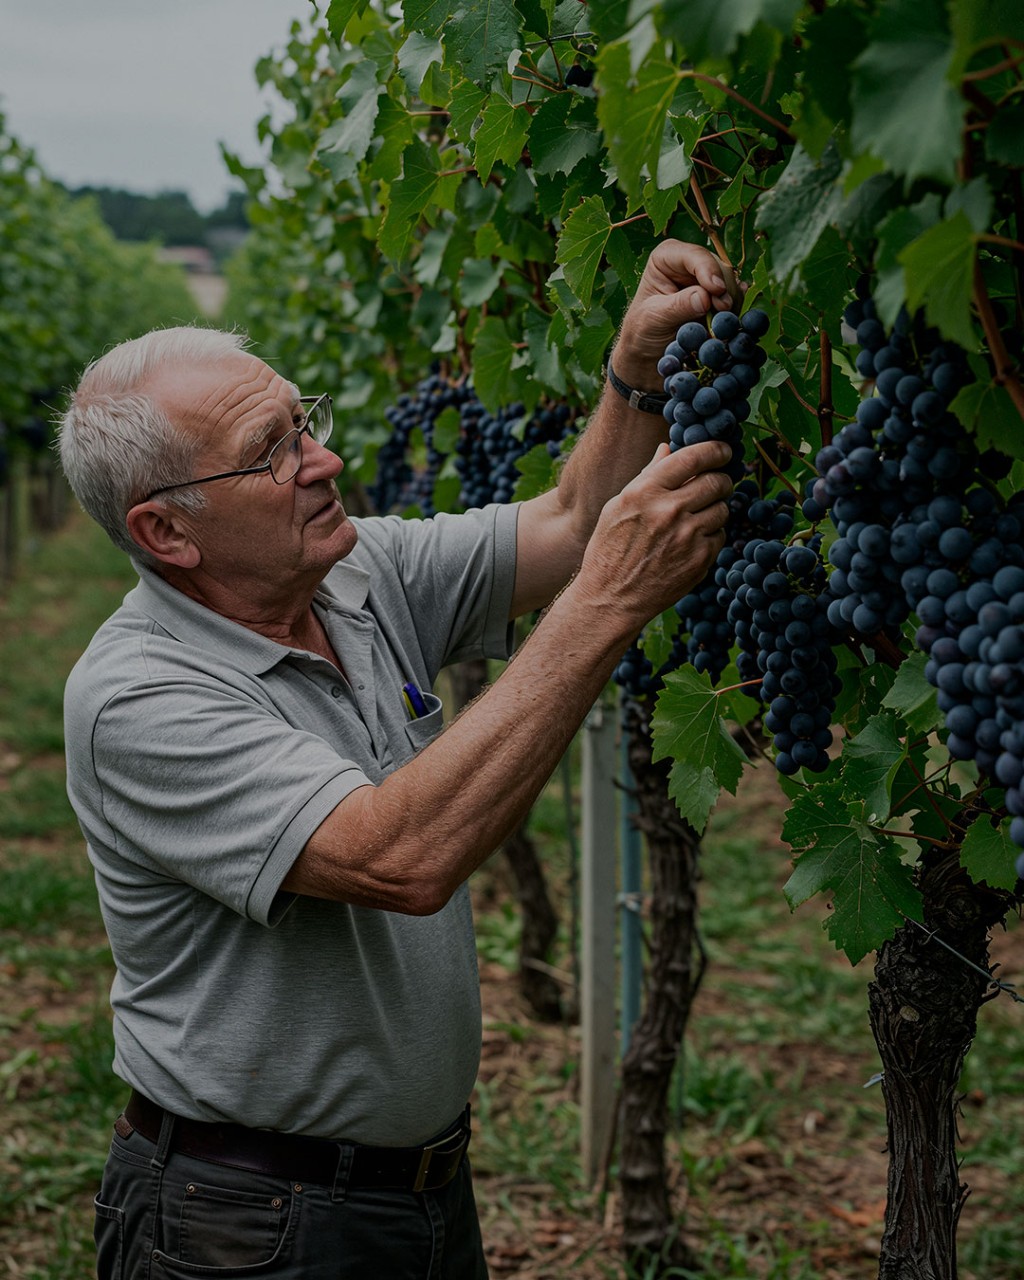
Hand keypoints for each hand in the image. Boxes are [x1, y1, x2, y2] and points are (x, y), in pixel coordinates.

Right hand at [574, 439, 732, 627]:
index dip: (715, 450)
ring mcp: (687, 537)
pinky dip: (711, 535)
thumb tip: (668, 448)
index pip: (693, 457)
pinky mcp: (700, 559)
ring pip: (722, 509)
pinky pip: (720, 536)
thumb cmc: (610, 550)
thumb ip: (646, 476)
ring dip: (715, 509)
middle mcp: (668, 511)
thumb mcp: (617, 507)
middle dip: (721, 480)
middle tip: (717, 483)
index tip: (723, 450)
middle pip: (716, 482)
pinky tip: (691, 542)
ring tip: (696, 517)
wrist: (611, 599)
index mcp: (645, 491)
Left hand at [612, 241, 742, 390]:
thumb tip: (705, 298)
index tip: (717, 290)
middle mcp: (688, 262)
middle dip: (723, 288)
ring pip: (730, 281)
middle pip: (718, 266)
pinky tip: (725, 323)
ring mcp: (705, 278)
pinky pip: (735, 297)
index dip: (708, 270)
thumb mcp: (654, 318)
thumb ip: (678, 306)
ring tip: (719, 322)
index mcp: (666, 257)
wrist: (650, 350)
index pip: (694, 255)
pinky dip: (733, 309)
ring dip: (730, 301)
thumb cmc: (643, 330)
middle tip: (722, 311)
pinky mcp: (717, 295)